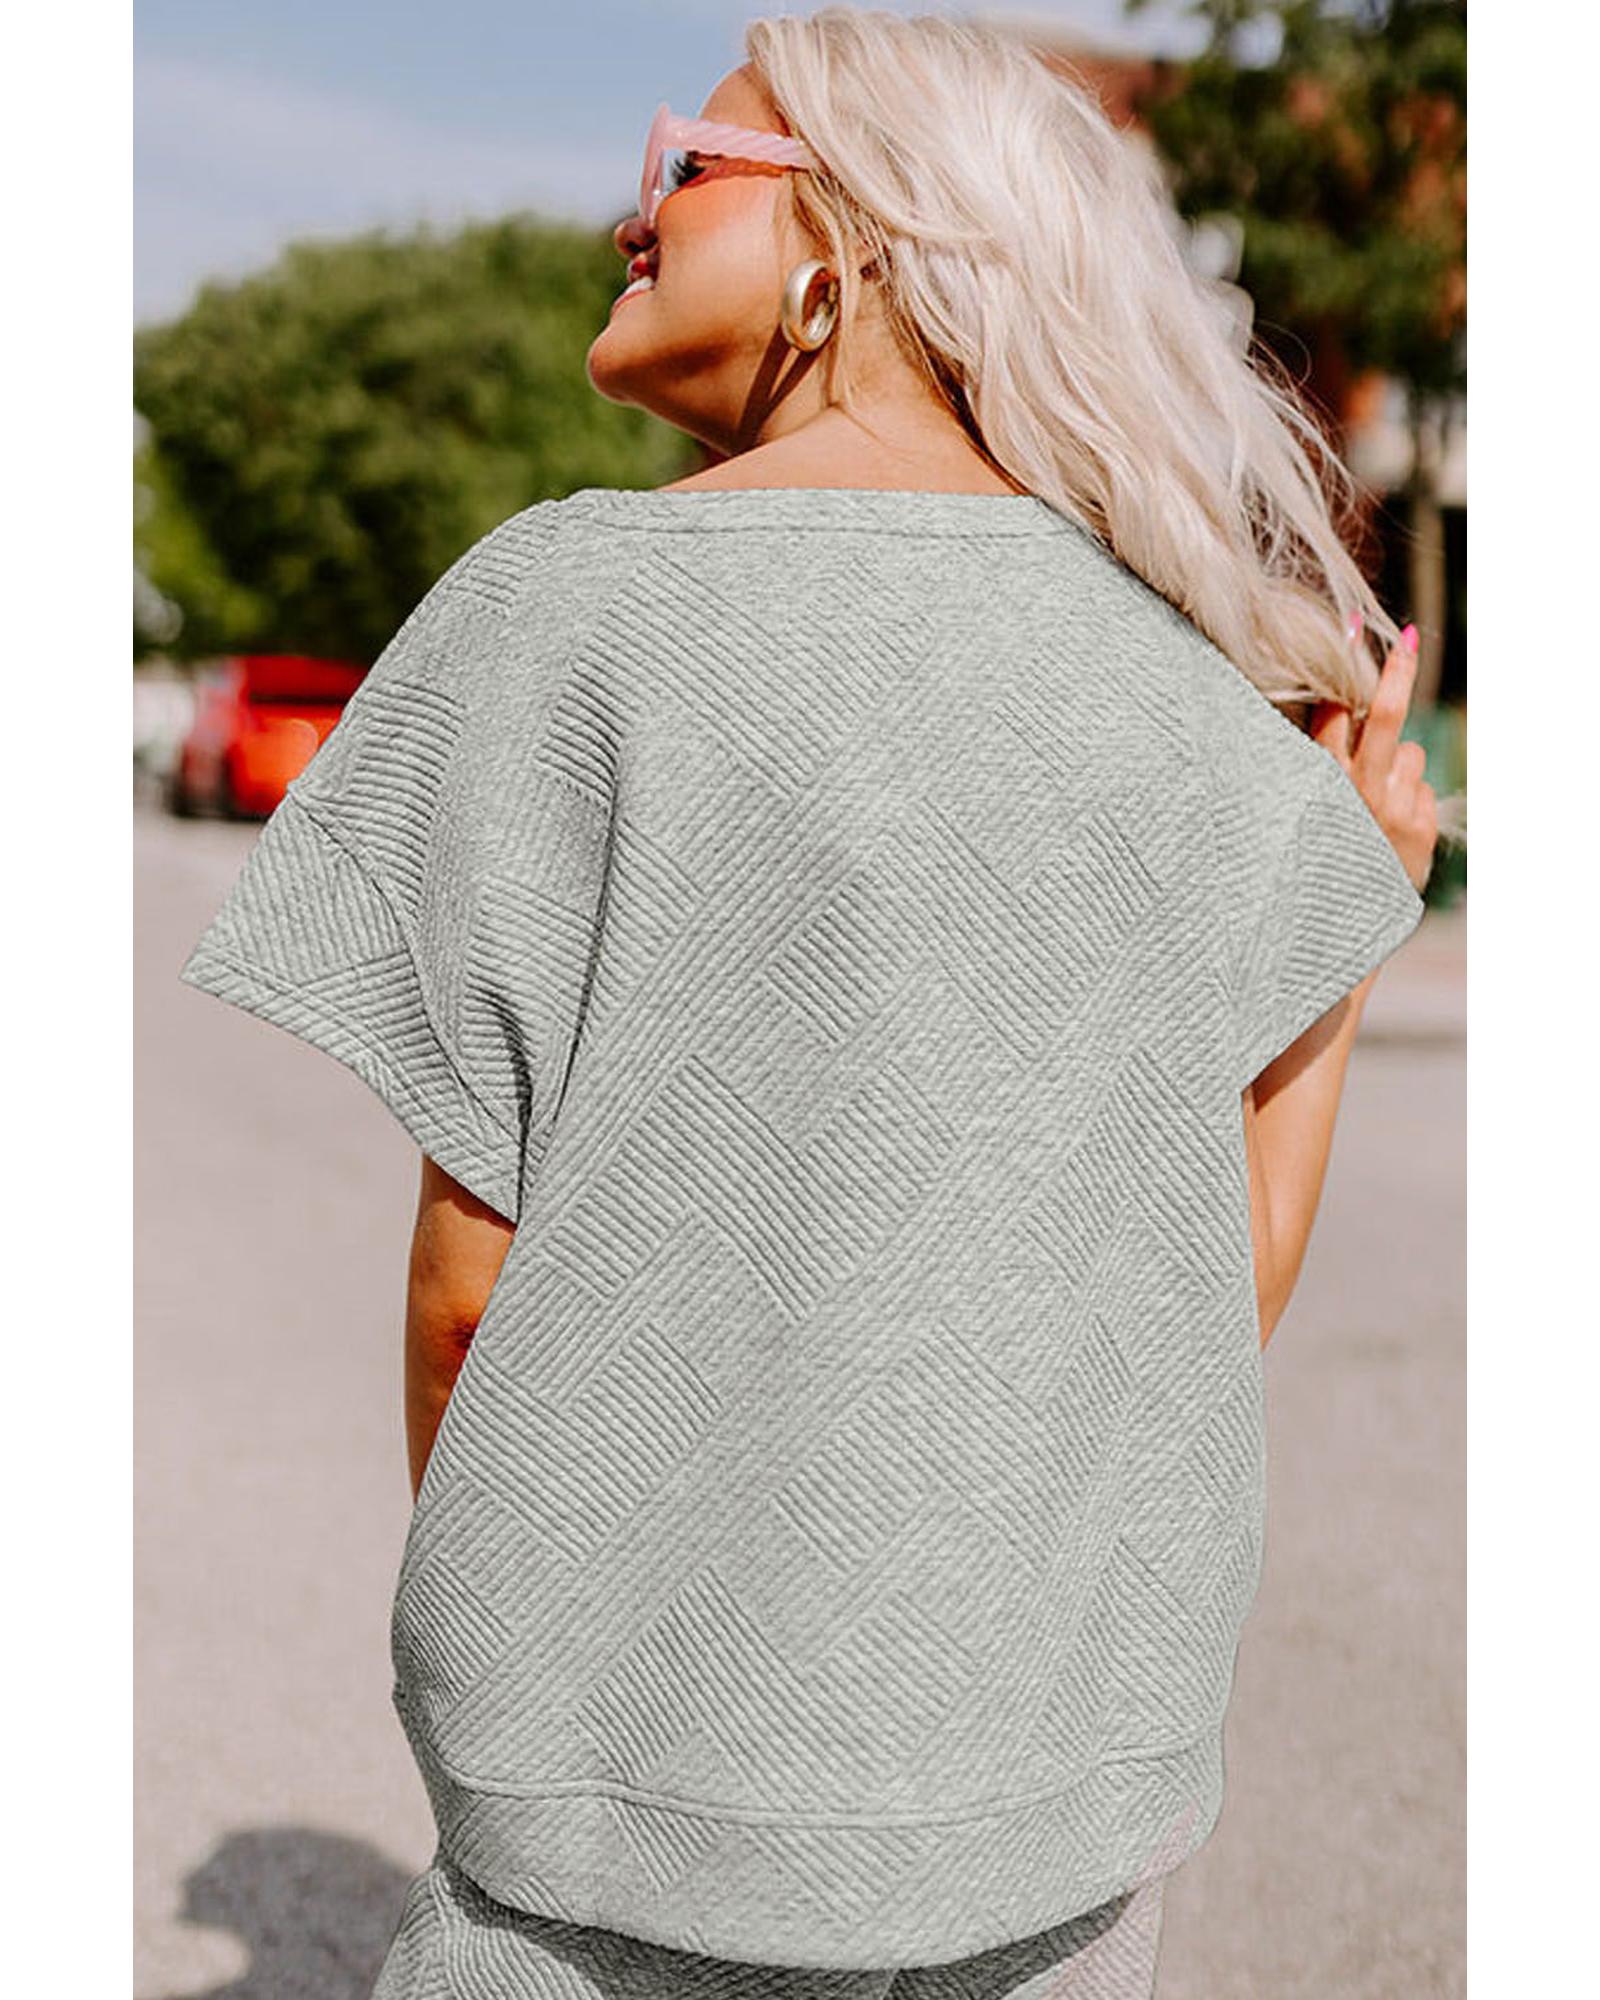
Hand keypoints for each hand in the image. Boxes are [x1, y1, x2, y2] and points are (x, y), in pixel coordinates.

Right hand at [1309, 627, 1438, 893]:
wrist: (1335, 925)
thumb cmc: (1311, 856)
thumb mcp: (1302, 809)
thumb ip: (1318, 760)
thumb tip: (1329, 703)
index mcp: (1317, 782)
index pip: (1331, 712)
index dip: (1342, 672)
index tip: (1350, 631)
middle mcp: (1355, 792)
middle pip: (1383, 715)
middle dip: (1396, 672)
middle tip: (1406, 638)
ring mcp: (1392, 809)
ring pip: (1411, 752)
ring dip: (1400, 767)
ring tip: (1378, 802)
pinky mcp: (1420, 828)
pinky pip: (1424, 788)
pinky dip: (1412, 799)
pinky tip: (1393, 826)